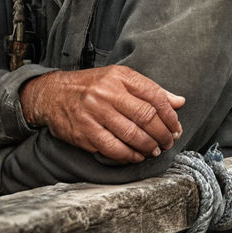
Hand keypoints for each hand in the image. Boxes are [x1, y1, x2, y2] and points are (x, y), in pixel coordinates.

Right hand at [20, 66, 184, 163]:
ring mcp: (94, 113)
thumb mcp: (120, 79)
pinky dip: (129, 156)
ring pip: (131, 135)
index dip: (170, 115)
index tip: (176, 127)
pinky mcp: (84, 132)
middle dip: (163, 134)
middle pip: (145, 117)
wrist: (53, 94)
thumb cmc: (93, 86)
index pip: (154, 95)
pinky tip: (136, 156)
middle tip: (168, 142)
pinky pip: (113, 149)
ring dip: (148, 147)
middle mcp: (107, 93)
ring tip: (155, 150)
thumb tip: (179, 102)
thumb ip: (150, 90)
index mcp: (120, 76)